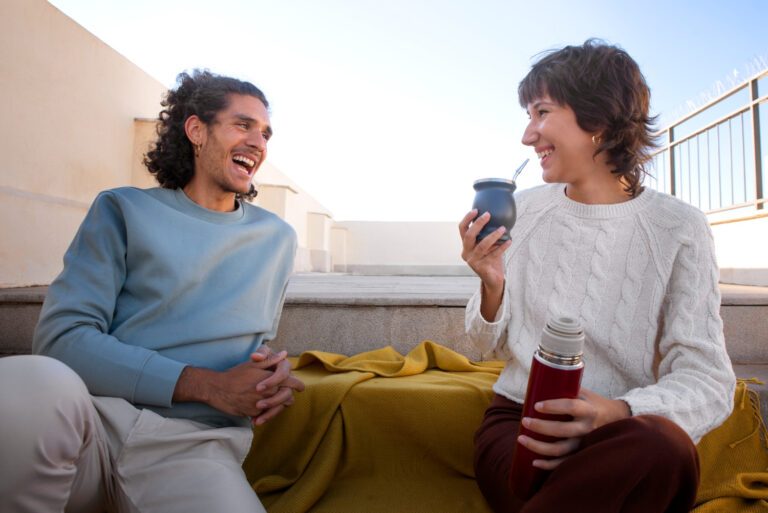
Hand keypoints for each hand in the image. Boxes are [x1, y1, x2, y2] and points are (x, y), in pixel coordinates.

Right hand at [173, 347, 303, 423]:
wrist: (217, 389)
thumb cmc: (235, 374)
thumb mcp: (253, 364)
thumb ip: (270, 360)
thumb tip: (283, 354)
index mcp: (271, 379)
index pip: (291, 383)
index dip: (297, 384)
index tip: (300, 387)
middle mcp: (268, 393)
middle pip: (288, 398)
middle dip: (289, 396)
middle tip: (289, 396)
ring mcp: (261, 405)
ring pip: (279, 408)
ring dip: (279, 406)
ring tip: (277, 403)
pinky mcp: (254, 414)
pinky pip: (265, 415)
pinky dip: (265, 413)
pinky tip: (262, 410)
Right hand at [459, 209, 510, 319]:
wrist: (493, 279)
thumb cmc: (491, 258)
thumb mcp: (487, 244)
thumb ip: (487, 233)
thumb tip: (497, 214)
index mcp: (465, 245)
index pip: (462, 229)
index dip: (467, 219)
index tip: (476, 209)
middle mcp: (466, 253)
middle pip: (468, 236)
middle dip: (477, 224)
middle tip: (488, 214)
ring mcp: (473, 261)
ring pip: (481, 246)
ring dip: (492, 236)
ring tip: (502, 228)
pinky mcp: (482, 268)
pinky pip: (493, 255)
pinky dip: (502, 247)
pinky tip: (509, 241)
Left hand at [516, 388, 630, 469]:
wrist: (614, 418)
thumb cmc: (591, 402)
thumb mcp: (581, 392)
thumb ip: (563, 389)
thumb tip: (535, 384)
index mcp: (588, 409)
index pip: (570, 407)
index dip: (552, 406)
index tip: (536, 405)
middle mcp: (587, 427)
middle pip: (562, 430)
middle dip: (540, 427)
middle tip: (524, 421)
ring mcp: (584, 443)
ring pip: (561, 449)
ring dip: (539, 447)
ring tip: (521, 439)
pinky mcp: (581, 453)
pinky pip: (564, 463)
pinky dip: (548, 464)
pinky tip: (534, 461)